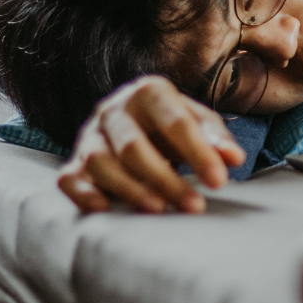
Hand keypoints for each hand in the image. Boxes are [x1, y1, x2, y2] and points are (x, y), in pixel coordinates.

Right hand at [57, 75, 245, 213]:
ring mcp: (89, 135)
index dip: (198, 152)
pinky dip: (83, 194)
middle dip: (165, 179)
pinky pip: (68, 178)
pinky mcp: (73, 161)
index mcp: (148, 92)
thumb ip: (215, 138)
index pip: (175, 122)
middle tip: (194, 206)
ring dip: (129, 189)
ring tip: (158, 210)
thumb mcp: (197, 122)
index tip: (219, 181)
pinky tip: (104, 209)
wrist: (133, 119)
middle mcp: (113, 110)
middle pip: (134, 146)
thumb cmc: (170, 123)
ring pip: (100, 163)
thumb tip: (233, 158)